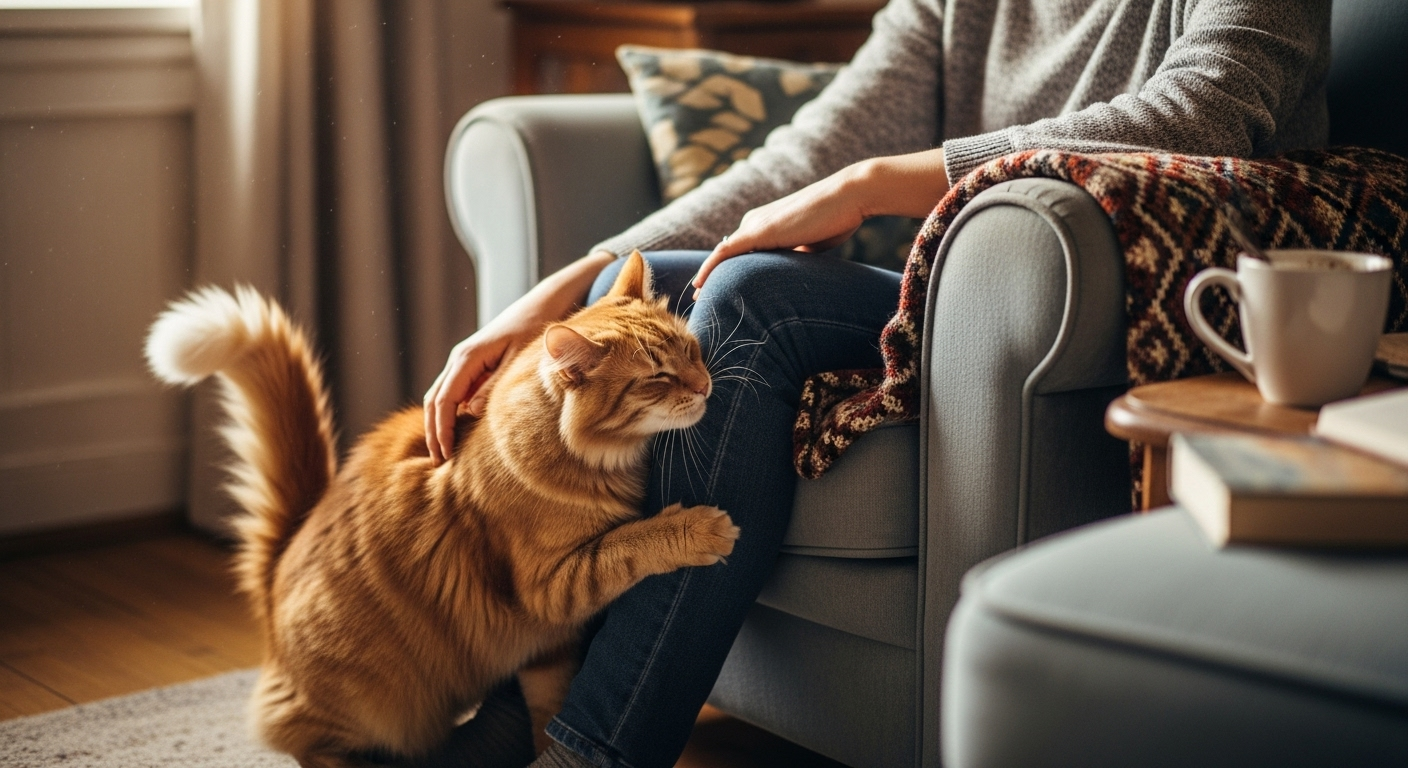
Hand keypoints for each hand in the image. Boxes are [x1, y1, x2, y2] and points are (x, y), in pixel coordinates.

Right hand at [423, 250, 616, 464]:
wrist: (542, 304)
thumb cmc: (535, 330)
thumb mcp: (518, 361)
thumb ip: (494, 387)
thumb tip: (469, 412)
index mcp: (467, 358)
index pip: (444, 401)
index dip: (441, 431)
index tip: (446, 455)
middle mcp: (459, 358)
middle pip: (434, 400)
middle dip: (434, 432)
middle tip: (440, 463)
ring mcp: (463, 361)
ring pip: (439, 396)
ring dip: (438, 424)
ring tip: (444, 453)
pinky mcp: (472, 364)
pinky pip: (453, 391)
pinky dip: (448, 413)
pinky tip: (456, 433)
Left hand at [691, 164, 867, 298]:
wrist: (848, 197)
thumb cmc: (836, 218)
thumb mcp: (811, 244)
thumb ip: (796, 256)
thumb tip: (792, 275)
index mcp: (766, 225)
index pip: (739, 253)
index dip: (725, 273)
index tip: (716, 292)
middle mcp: (755, 223)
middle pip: (727, 256)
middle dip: (713, 279)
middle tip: (701, 303)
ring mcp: (755, 225)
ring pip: (723, 256)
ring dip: (709, 278)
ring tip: (697, 301)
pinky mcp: (759, 231)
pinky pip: (726, 252)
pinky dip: (710, 267)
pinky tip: (699, 284)